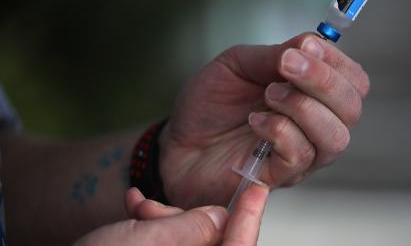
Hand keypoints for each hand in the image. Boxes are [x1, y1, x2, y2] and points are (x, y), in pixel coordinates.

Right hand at [74, 186, 268, 245]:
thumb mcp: (146, 243)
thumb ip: (190, 230)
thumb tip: (221, 217)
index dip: (250, 217)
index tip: (257, 189)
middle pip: (210, 240)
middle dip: (184, 216)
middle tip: (155, 206)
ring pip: (187, 236)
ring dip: (162, 216)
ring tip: (135, 207)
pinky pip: (169, 240)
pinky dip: (153, 222)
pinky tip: (134, 209)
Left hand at [159, 32, 369, 207]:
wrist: (178, 143)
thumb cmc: (209, 105)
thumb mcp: (237, 65)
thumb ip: (273, 55)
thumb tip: (309, 46)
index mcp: (309, 95)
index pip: (352, 81)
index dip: (335, 61)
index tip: (304, 48)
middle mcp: (313, 126)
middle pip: (351, 108)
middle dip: (323, 81)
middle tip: (286, 66)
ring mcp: (300, 154)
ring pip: (335, 136)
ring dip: (303, 107)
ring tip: (268, 95)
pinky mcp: (279, 175)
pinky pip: (301, 156)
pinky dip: (279, 131)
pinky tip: (254, 122)